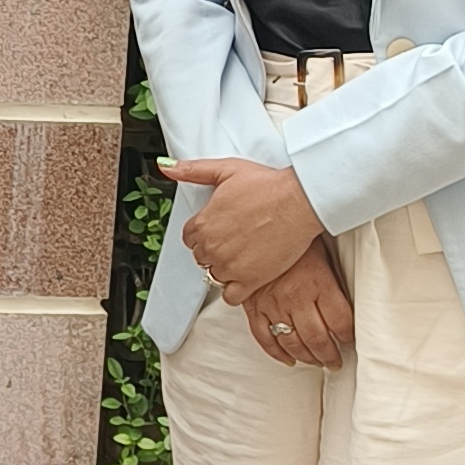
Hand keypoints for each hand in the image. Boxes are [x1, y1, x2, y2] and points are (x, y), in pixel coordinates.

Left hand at [160, 155, 323, 302]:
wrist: (298, 202)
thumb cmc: (267, 186)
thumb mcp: (226, 170)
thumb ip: (193, 170)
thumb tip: (167, 168)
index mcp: (203, 223)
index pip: (189, 237)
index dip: (204, 233)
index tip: (218, 229)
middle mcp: (212, 247)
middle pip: (201, 257)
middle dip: (214, 250)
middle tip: (234, 241)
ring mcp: (229, 266)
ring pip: (215, 276)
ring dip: (225, 269)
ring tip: (243, 256)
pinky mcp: (249, 280)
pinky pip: (231, 297)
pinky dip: (236, 290)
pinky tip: (246, 278)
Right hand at [243, 238, 352, 367]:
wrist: (261, 220)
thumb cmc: (294, 232)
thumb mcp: (323, 250)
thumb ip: (334, 277)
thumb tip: (352, 294)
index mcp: (318, 283)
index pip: (340, 321)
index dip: (348, 335)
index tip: (350, 339)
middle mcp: (297, 297)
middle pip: (318, 338)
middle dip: (330, 355)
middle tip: (336, 361)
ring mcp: (273, 303)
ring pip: (292, 343)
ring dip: (308, 358)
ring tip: (317, 362)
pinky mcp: (253, 305)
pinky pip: (264, 337)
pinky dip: (276, 353)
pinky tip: (288, 359)